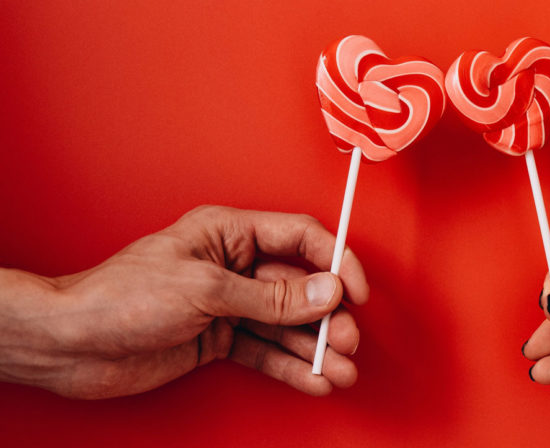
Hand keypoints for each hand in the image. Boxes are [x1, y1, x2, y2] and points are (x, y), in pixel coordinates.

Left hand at [0, 205, 368, 398]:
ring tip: (339, 370)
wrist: (73, 343)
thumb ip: (271, 296)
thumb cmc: (122, 296)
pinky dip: (289, 366)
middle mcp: (234, 266)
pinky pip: (265, 350)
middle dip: (326, 316)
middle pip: (299, 286)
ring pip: (286, 324)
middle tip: (344, 341)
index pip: (300, 237)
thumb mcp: (206, 290)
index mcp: (230, 233)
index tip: (356, 292)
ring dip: (314, 347)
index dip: (335, 261)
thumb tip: (325, 291)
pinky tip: (312, 379)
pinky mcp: (219, 338)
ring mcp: (228, 304)